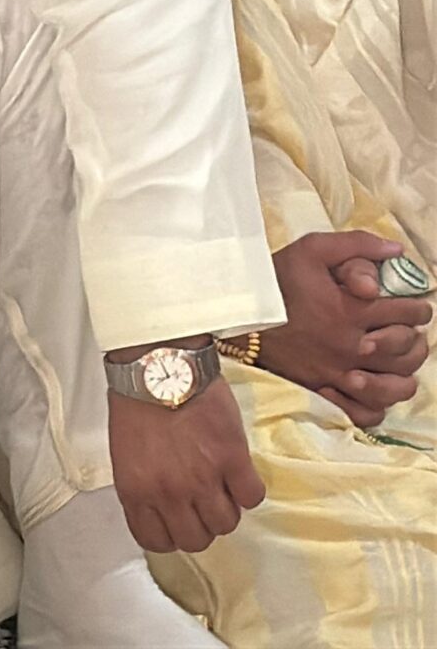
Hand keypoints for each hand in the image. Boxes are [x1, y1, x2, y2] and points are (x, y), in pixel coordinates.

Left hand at [106, 371, 264, 553]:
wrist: (160, 368)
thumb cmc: (137, 405)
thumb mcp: (126, 455)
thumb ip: (143, 488)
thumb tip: (162, 510)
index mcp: (135, 491)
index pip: (155, 541)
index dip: (170, 536)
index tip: (176, 523)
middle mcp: (168, 492)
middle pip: (195, 540)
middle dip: (200, 526)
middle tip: (202, 504)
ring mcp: (202, 479)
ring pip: (226, 524)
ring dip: (226, 509)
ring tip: (221, 486)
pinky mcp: (233, 460)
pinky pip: (252, 498)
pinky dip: (248, 490)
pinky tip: (238, 473)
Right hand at [261, 231, 430, 425]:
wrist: (236, 315)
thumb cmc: (274, 281)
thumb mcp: (311, 250)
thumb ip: (357, 244)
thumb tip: (396, 250)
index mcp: (353, 311)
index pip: (409, 313)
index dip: (419, 307)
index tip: (416, 306)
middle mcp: (351, 346)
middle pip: (408, 349)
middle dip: (415, 336)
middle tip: (409, 329)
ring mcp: (338, 372)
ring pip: (396, 384)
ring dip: (406, 370)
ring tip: (399, 359)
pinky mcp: (323, 390)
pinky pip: (366, 411)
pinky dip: (379, 403)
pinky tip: (376, 386)